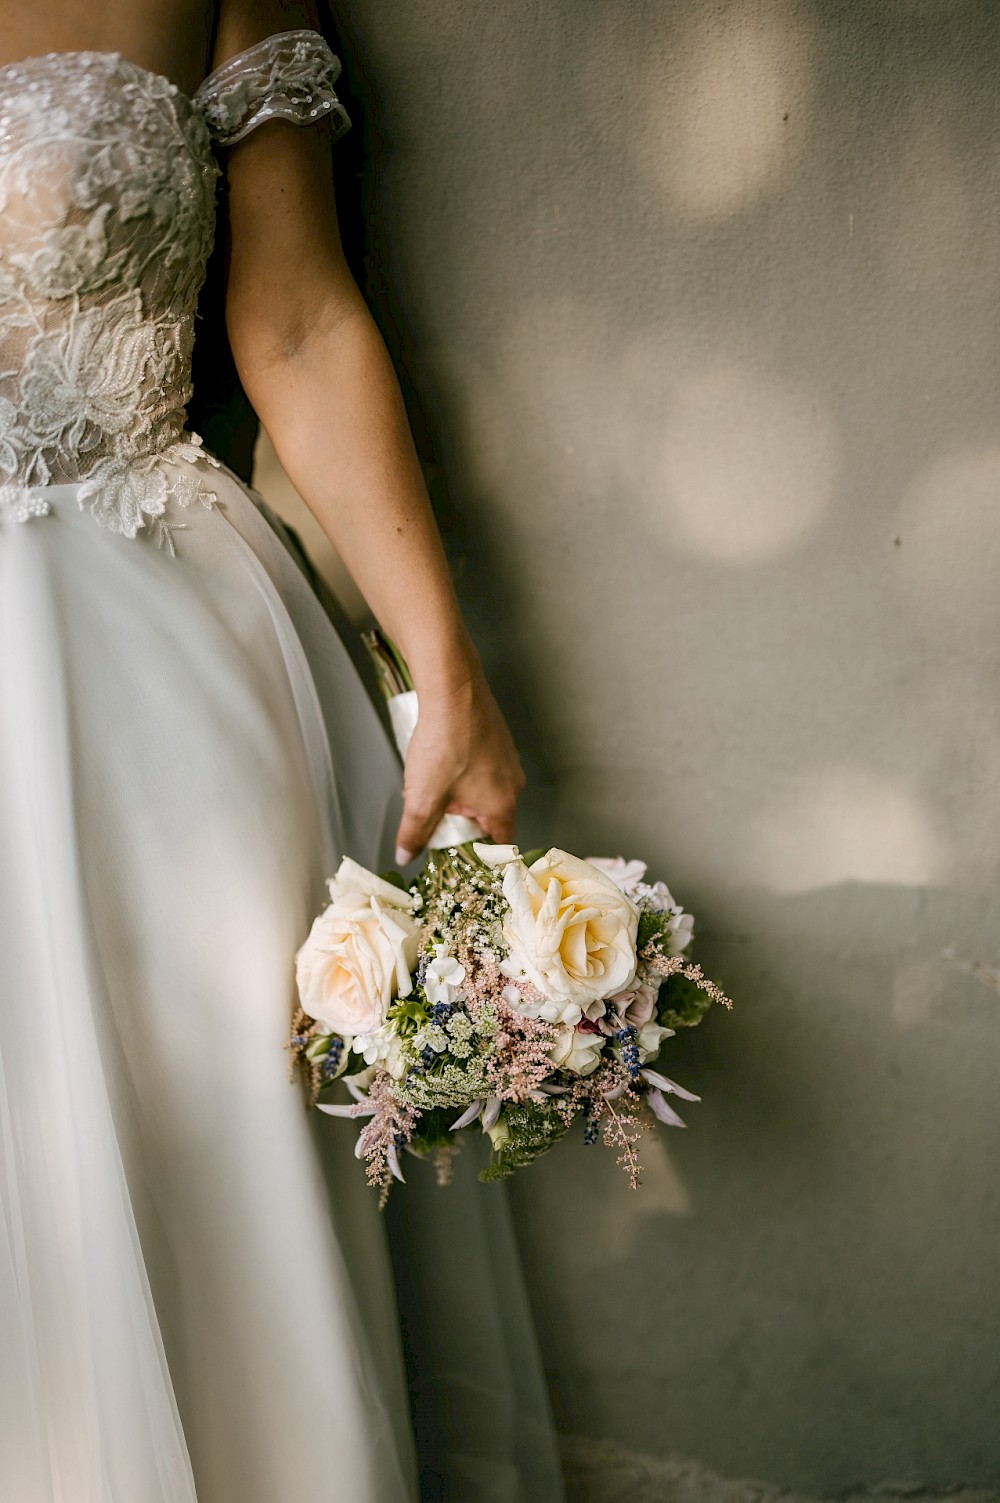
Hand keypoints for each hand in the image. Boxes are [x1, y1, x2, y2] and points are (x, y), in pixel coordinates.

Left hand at [394, 669, 525, 863]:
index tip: (459, 861)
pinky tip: (445, 764)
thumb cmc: (444, 742)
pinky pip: (485, 771)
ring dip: (463, 799)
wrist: (453, 690)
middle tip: (437, 823)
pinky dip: (466, 775)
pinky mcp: (499, 742)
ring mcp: (508, 761)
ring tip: (437, 789)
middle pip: (491, 820)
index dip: (478, 858)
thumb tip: (406, 855)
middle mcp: (512, 785)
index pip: (498, 847)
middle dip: (464, 826)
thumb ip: (415, 832)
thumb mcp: (422, 798)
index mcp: (502, 806)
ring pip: (486, 794)